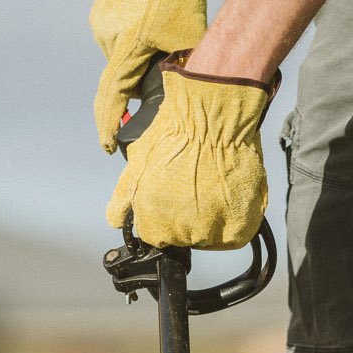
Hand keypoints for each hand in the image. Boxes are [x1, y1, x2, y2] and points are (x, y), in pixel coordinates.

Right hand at [90, 0, 218, 152]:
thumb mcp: (187, 35)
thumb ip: (178, 68)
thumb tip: (173, 89)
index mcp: (127, 47)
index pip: (114, 98)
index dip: (110, 125)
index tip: (108, 145)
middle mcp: (107, 36)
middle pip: (124, 76)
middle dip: (142, 78)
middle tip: (166, 63)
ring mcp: (102, 20)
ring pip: (122, 55)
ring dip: (140, 55)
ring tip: (163, 32)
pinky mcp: (103, 7)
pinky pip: (118, 34)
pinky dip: (135, 37)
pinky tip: (153, 19)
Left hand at [106, 62, 272, 250]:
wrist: (212, 114)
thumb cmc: (174, 135)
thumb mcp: (137, 165)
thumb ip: (121, 200)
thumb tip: (115, 222)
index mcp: (153, 224)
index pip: (156, 236)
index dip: (165, 215)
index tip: (174, 194)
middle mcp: (180, 234)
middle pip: (183, 237)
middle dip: (187, 215)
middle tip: (195, 184)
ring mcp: (211, 234)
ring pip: (209, 237)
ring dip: (212, 218)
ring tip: (212, 185)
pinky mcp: (237, 229)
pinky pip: (232, 237)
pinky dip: (233, 220)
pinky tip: (227, 195)